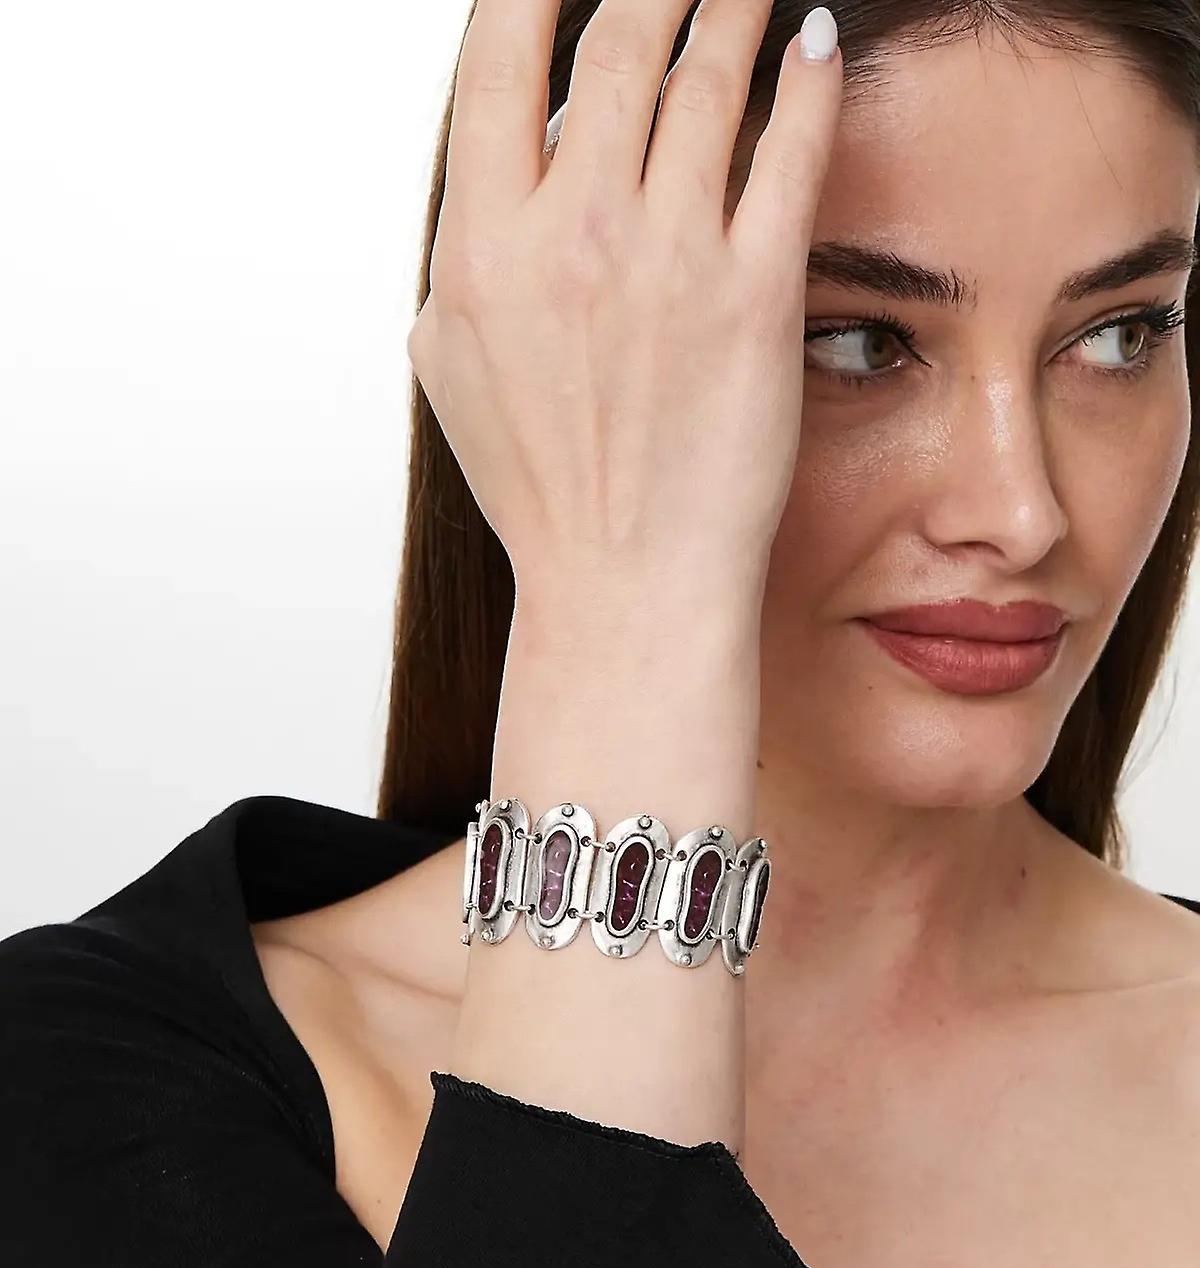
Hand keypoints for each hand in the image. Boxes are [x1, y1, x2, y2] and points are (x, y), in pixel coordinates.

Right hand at [407, 0, 842, 626]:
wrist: (625, 585)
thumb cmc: (541, 489)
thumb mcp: (452, 367)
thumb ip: (464, 255)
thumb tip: (494, 175)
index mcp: (483, 248)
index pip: (499, 59)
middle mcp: (573, 235)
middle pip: (618, 42)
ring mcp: (669, 260)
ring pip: (708, 76)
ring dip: (733, 4)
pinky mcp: (754, 295)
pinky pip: (789, 151)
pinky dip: (808, 81)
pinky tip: (818, 43)